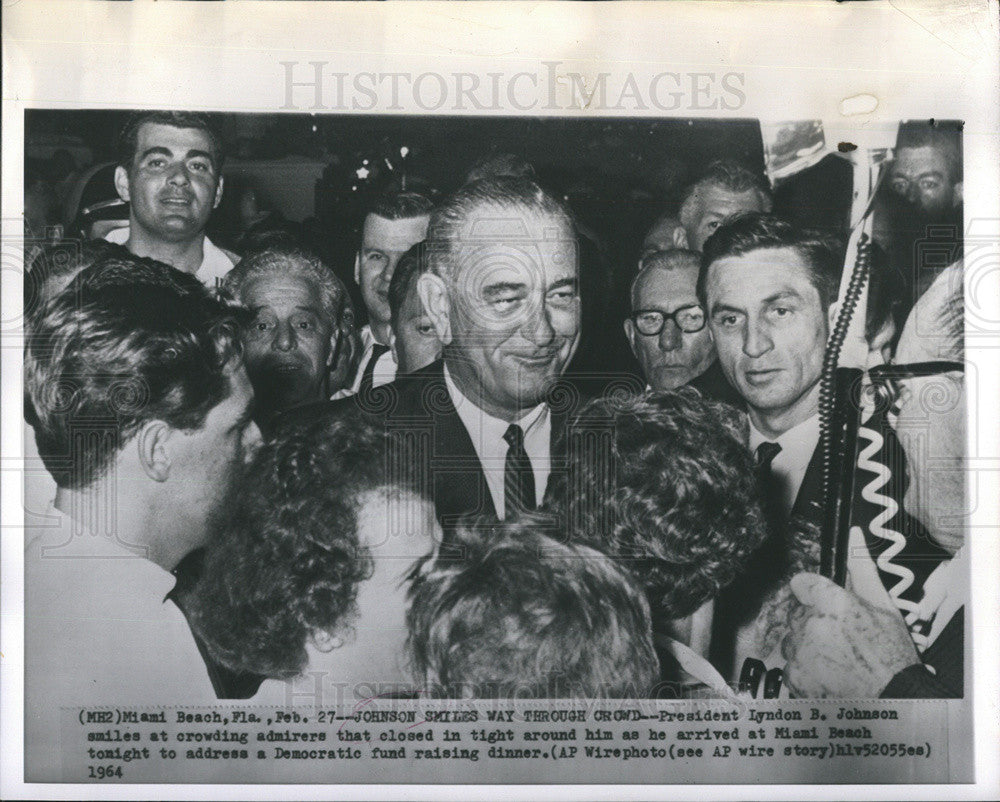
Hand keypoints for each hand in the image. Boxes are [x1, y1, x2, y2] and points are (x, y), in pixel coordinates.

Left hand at [781, 572, 919, 697]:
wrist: (894, 702)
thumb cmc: (893, 657)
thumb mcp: (884, 608)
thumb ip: (862, 571)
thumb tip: (853, 537)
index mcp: (833, 602)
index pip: (801, 583)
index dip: (811, 593)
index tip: (820, 603)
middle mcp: (812, 624)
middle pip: (798, 614)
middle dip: (814, 623)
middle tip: (841, 640)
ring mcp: (801, 651)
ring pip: (793, 640)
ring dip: (807, 647)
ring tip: (837, 660)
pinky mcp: (795, 675)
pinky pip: (791, 665)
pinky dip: (805, 670)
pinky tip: (830, 675)